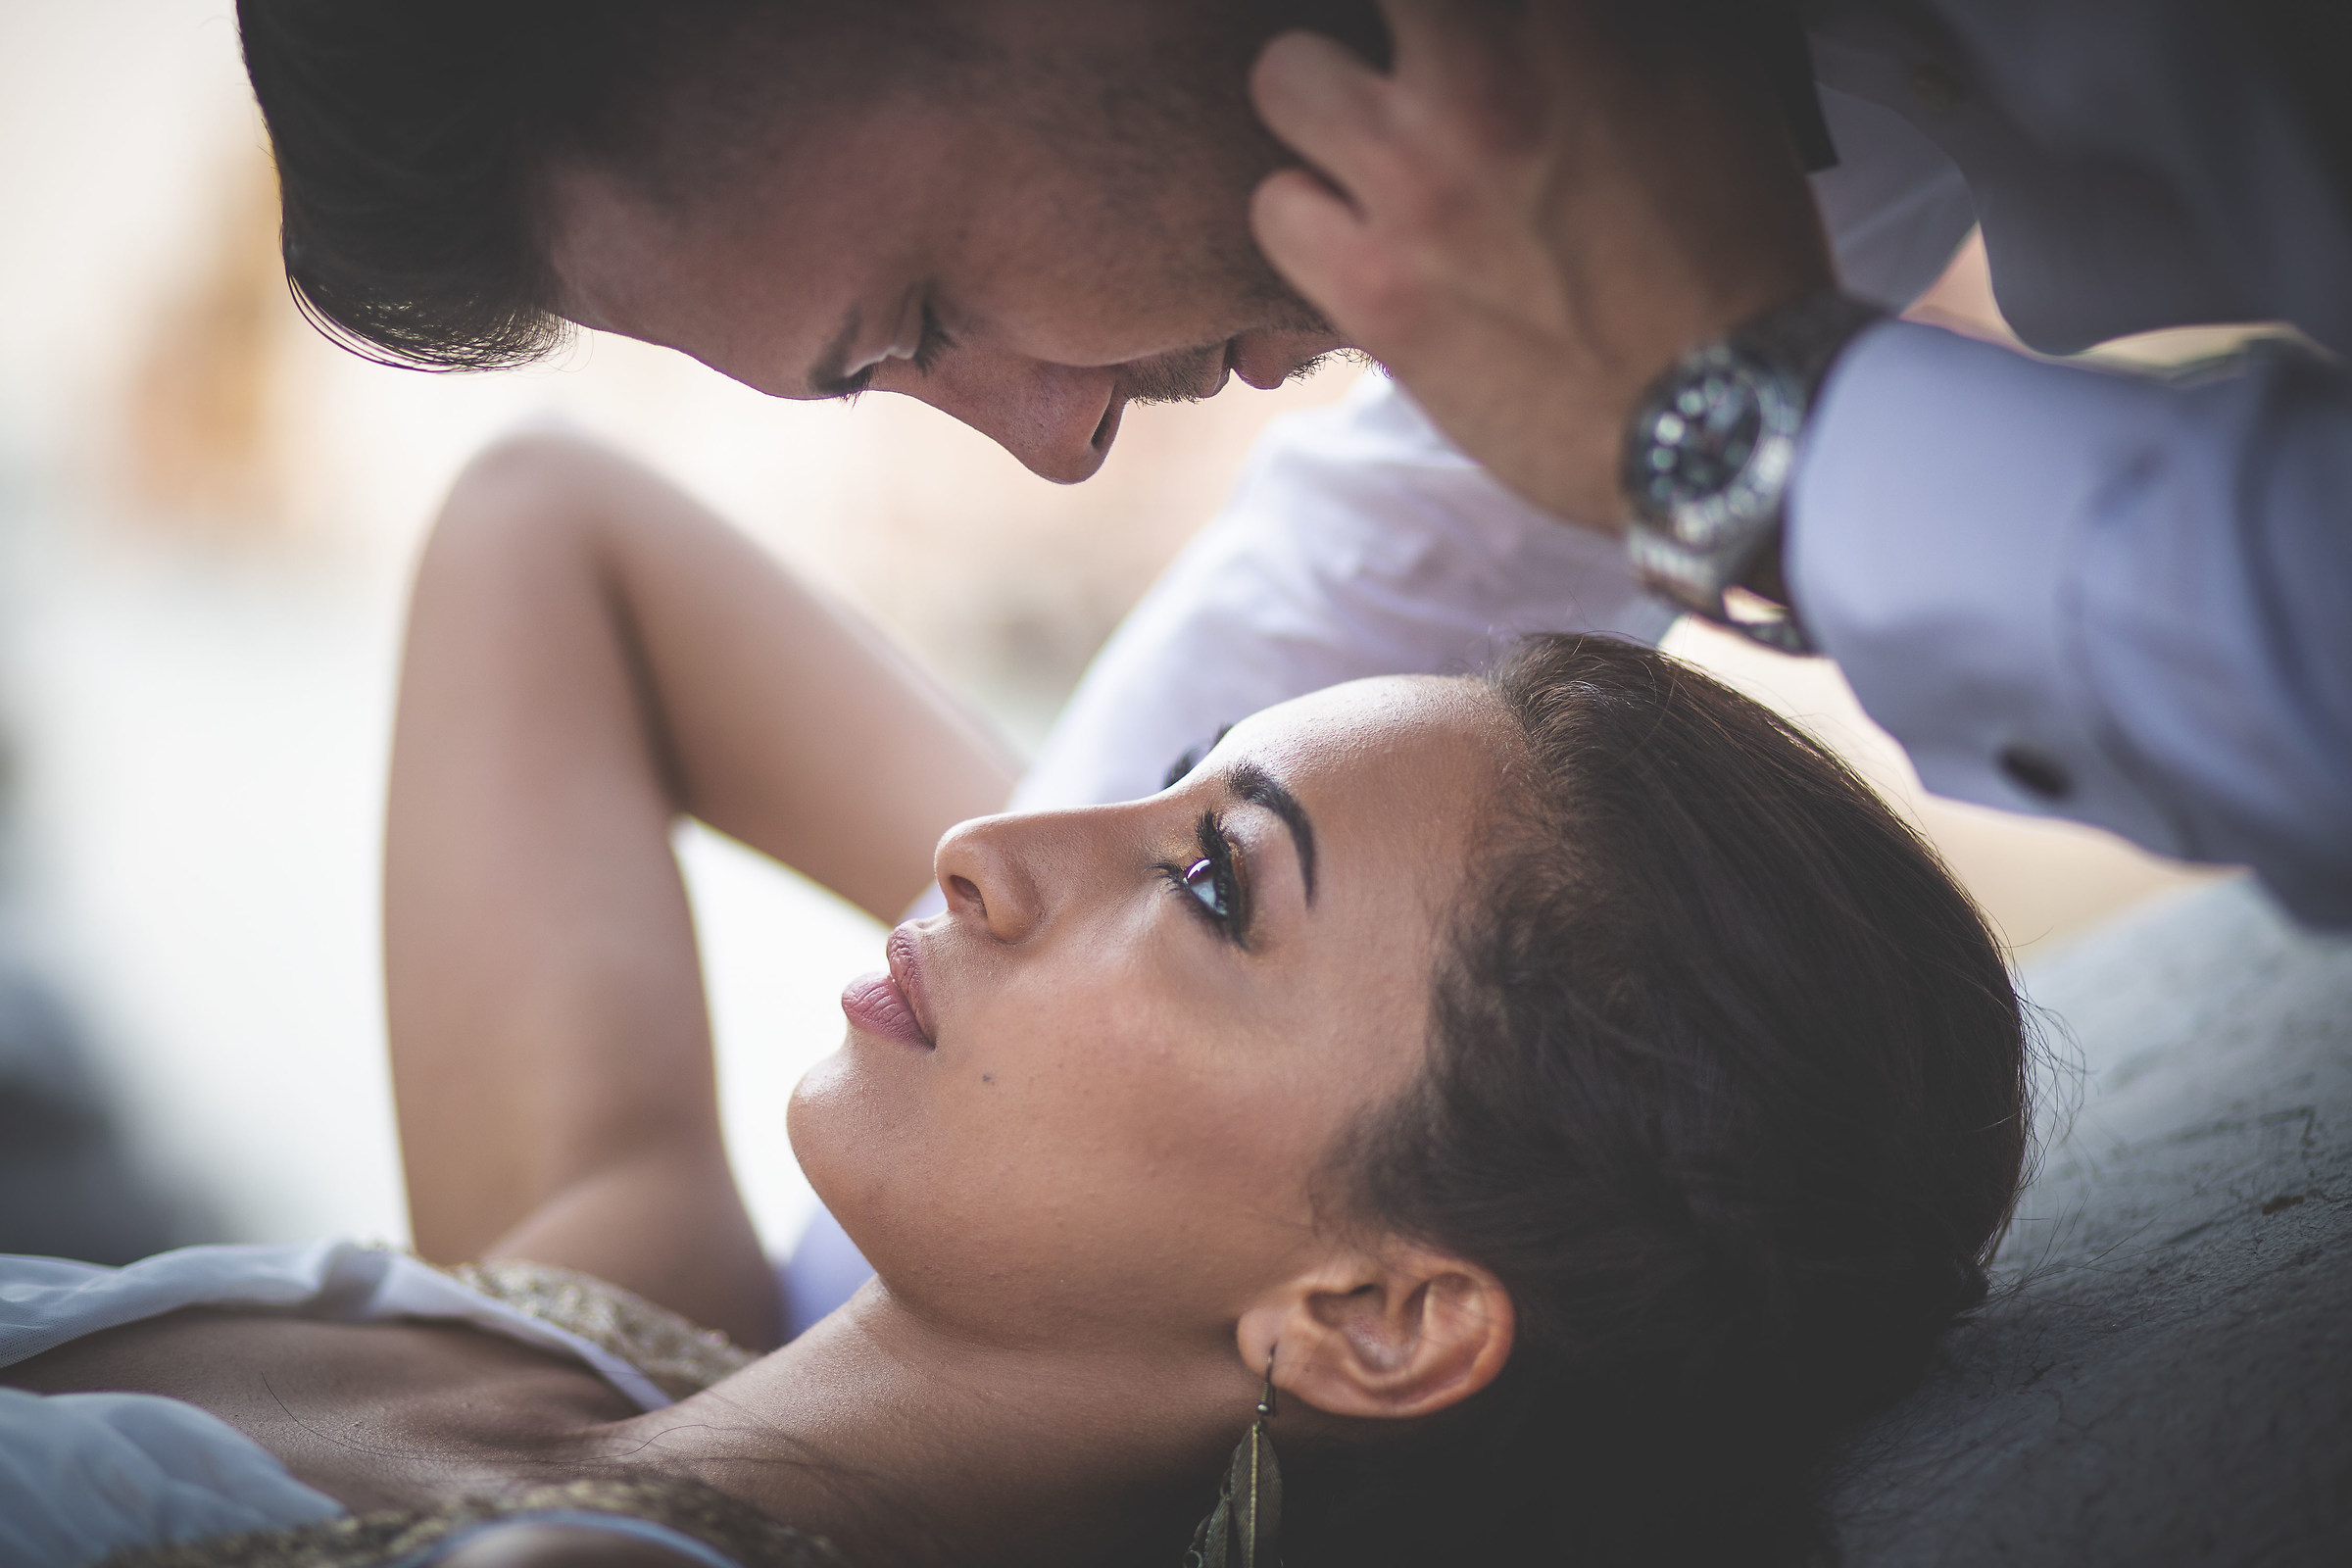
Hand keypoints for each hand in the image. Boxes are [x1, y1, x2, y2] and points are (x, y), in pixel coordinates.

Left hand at [1249, 0, 1833, 531]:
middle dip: (1388, 28)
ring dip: (1319, 110)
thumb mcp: (1711, 85)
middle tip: (1411, 75)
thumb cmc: (1735, 254)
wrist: (1725, 415)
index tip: (1453, 35)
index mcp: (1568, 23)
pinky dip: (1305, 219)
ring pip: (1284, 76)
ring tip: (1363, 153)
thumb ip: (1610, 30)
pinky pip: (1273, 208)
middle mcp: (1483, 81)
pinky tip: (1352, 241)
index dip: (1450, 18)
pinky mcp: (1373, 288)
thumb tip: (1565, 24)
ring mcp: (1416, 181)